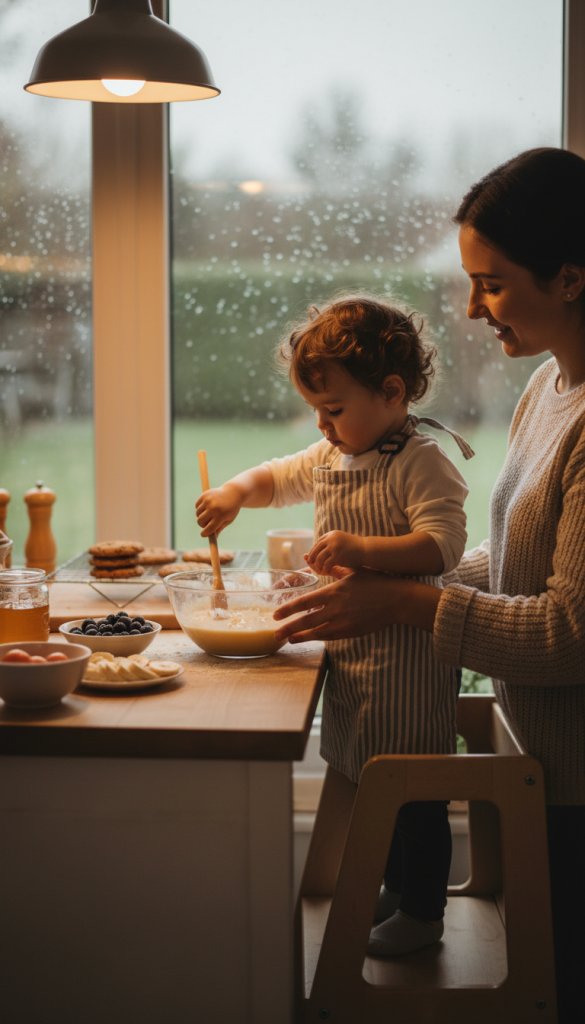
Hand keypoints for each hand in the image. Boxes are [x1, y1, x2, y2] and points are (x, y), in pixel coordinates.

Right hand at [196, 483, 241, 536]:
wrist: (233, 493)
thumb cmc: (231, 509)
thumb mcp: (228, 519)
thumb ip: (219, 528)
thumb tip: (213, 538)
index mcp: (221, 515)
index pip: (209, 528)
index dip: (205, 533)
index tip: (203, 534)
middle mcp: (213, 507)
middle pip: (200, 521)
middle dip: (202, 525)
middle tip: (206, 524)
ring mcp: (208, 500)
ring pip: (198, 513)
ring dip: (201, 516)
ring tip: (208, 514)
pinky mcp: (204, 495)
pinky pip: (197, 506)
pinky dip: (200, 508)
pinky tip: (207, 507)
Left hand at [273, 567, 440, 642]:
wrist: (397, 600)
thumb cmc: (375, 582)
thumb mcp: (352, 571)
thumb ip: (332, 568)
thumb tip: (311, 556)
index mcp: (334, 592)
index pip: (304, 603)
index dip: (288, 610)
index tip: (276, 615)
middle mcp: (337, 609)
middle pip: (306, 621)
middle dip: (288, 628)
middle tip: (275, 633)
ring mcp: (344, 622)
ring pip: (316, 633)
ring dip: (300, 637)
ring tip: (288, 639)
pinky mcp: (352, 632)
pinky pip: (330, 637)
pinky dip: (318, 638)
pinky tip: (309, 638)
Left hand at [305, 531, 364, 575]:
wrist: (365, 549)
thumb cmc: (354, 547)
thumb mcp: (340, 541)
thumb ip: (331, 543)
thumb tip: (318, 550)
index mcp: (331, 534)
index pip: (318, 543)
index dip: (314, 551)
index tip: (312, 557)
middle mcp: (331, 539)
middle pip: (316, 549)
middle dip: (312, 558)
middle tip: (311, 565)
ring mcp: (334, 547)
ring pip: (319, 558)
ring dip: (318, 565)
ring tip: (319, 570)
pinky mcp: (337, 555)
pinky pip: (326, 564)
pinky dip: (324, 569)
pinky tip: (325, 572)